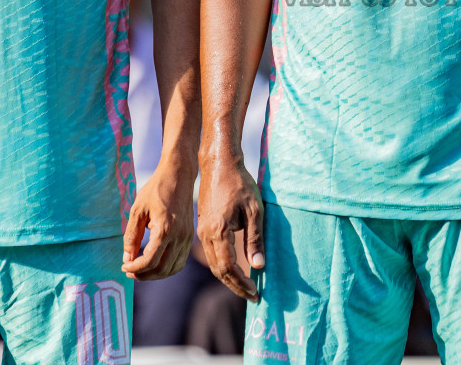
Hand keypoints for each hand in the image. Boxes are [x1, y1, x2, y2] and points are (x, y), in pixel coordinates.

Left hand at [122, 166, 194, 280]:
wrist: (179, 175)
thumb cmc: (156, 189)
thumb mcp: (138, 210)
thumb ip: (131, 236)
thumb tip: (127, 258)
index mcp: (165, 230)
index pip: (150, 261)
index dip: (135, 268)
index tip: (124, 266)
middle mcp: (180, 237)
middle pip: (162, 269)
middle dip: (144, 275)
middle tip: (130, 271)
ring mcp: (187, 237)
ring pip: (173, 268)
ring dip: (156, 274)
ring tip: (141, 270)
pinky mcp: (190, 236)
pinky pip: (180, 261)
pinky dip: (167, 267)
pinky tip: (155, 262)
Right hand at [196, 151, 264, 300]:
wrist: (219, 165)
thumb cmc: (240, 184)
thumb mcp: (254, 210)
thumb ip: (255, 239)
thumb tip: (258, 266)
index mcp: (218, 231)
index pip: (228, 268)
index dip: (241, 283)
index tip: (255, 293)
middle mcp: (206, 235)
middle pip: (219, 270)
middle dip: (235, 286)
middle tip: (252, 296)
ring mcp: (202, 232)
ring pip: (213, 263)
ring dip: (228, 278)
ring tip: (245, 287)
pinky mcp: (203, 228)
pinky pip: (212, 253)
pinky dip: (222, 266)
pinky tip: (234, 269)